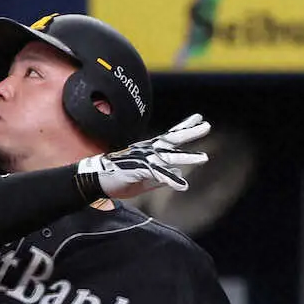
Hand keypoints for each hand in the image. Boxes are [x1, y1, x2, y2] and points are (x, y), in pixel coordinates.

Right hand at [77, 114, 209, 200]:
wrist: (95, 180)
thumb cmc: (118, 178)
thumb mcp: (144, 180)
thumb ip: (162, 177)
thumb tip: (178, 173)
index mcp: (148, 151)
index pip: (170, 137)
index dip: (185, 127)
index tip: (199, 118)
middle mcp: (147, 151)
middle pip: (172, 139)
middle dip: (190, 132)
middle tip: (207, 125)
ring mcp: (143, 160)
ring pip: (169, 157)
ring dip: (187, 158)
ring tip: (204, 158)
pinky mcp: (138, 171)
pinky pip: (158, 175)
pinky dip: (171, 180)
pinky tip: (183, 186)